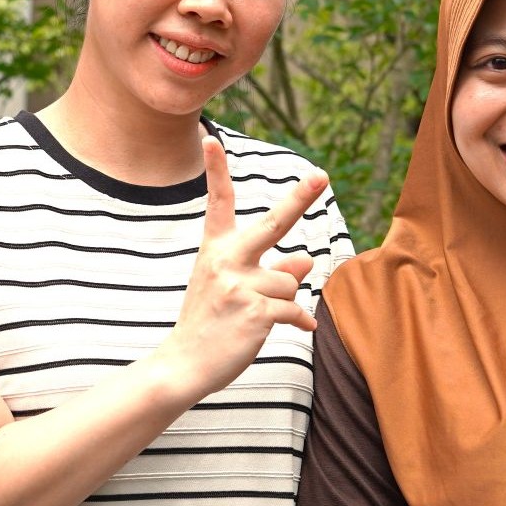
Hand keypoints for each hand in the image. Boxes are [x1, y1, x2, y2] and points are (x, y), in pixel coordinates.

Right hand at [155, 137, 325, 399]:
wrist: (184, 365)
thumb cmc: (208, 324)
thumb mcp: (232, 289)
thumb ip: (270, 271)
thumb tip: (306, 261)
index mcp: (216, 250)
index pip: (218, 204)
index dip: (216, 171)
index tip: (210, 141)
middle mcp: (226, 261)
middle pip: (273, 224)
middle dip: (300, 198)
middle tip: (321, 176)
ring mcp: (240, 285)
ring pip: (290, 281)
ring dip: (285, 300)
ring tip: (257, 317)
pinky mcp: (255, 312)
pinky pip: (294, 308)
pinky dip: (300, 319)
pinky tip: (299, 328)